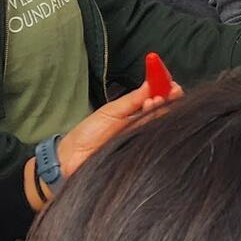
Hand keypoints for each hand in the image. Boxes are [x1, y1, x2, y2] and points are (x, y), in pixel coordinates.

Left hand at [53, 78, 174, 180]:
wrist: (71, 158)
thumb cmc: (87, 135)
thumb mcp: (110, 111)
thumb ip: (132, 99)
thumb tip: (151, 82)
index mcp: (135, 115)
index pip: (158, 100)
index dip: (167, 91)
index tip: (170, 82)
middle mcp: (142, 127)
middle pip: (165, 111)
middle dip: (170, 98)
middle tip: (170, 89)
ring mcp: (143, 139)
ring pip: (161, 122)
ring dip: (161, 107)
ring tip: (154, 99)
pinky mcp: (141, 152)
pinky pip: (154, 136)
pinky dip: (155, 122)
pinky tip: (150, 111)